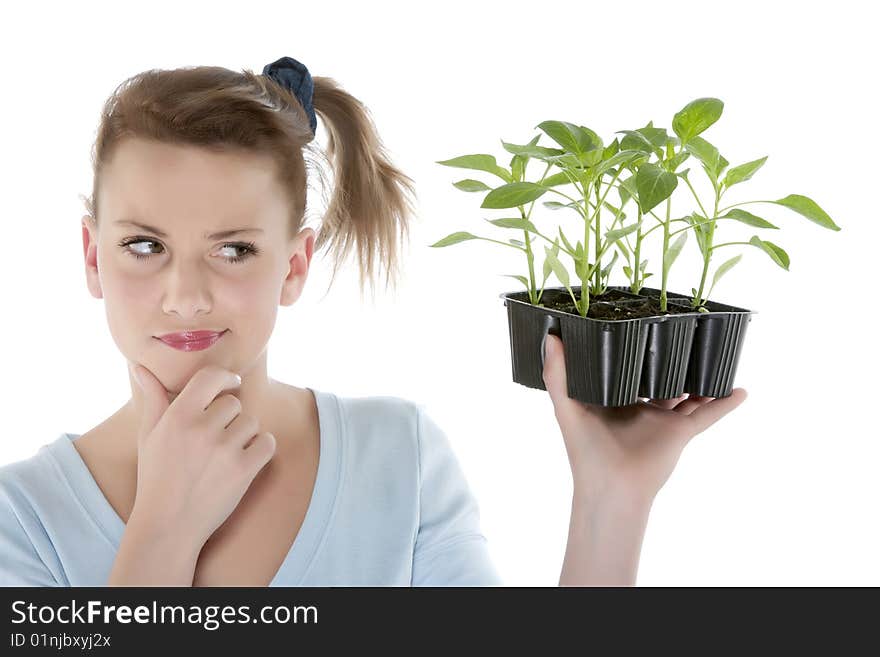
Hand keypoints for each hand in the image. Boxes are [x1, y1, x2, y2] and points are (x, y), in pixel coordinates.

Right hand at [127, 363, 276, 548]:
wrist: (167, 525)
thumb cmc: (156, 477)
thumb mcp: (148, 435)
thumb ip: (152, 398)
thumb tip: (140, 367)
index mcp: (177, 415)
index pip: (212, 376)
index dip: (226, 378)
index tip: (231, 384)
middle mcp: (201, 428)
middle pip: (234, 403)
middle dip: (229, 418)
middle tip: (213, 440)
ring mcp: (224, 449)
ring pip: (252, 423)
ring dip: (244, 436)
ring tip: (223, 456)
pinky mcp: (244, 469)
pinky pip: (267, 443)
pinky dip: (261, 450)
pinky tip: (244, 460)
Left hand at [542, 333, 747, 501]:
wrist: (611, 486)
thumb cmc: (585, 451)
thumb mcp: (566, 406)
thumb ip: (557, 374)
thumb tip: (550, 337)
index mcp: (614, 400)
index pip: (625, 369)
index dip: (631, 351)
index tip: (639, 326)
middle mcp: (640, 408)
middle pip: (659, 378)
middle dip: (670, 360)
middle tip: (681, 332)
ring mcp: (663, 419)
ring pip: (688, 393)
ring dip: (701, 377)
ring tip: (715, 354)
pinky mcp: (680, 432)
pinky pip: (708, 415)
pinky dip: (725, 404)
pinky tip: (741, 390)